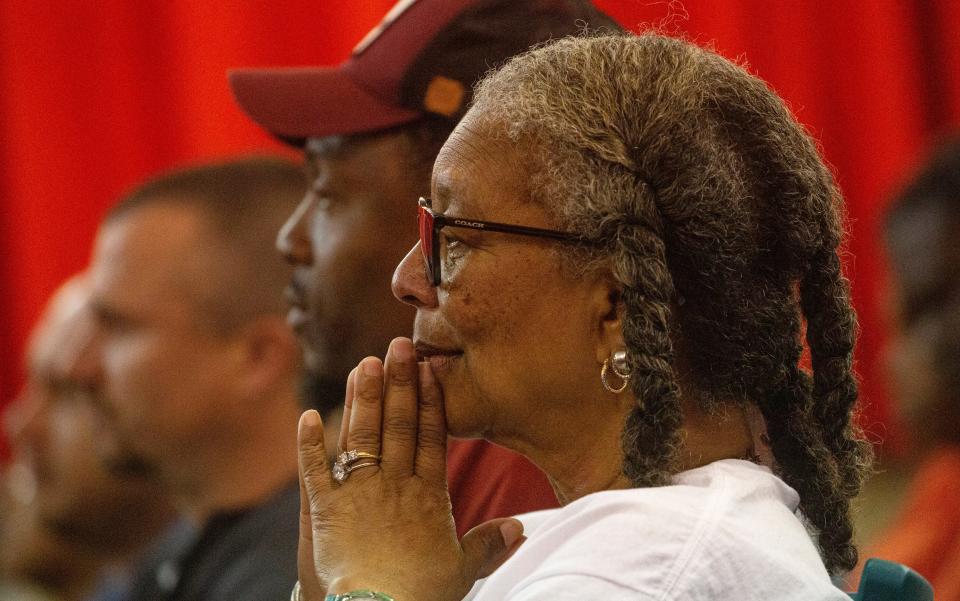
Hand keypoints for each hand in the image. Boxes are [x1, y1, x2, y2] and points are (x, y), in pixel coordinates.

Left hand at [296, 337, 524, 600]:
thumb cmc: (422, 595)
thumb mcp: (461, 570)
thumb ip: (489, 544)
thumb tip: (522, 526)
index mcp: (428, 497)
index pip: (430, 437)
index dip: (429, 403)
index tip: (430, 371)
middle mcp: (394, 487)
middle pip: (397, 426)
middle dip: (399, 384)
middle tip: (398, 347)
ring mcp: (359, 495)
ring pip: (361, 437)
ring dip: (362, 400)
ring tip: (363, 365)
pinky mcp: (325, 511)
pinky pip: (315, 471)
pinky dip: (309, 444)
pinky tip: (305, 416)